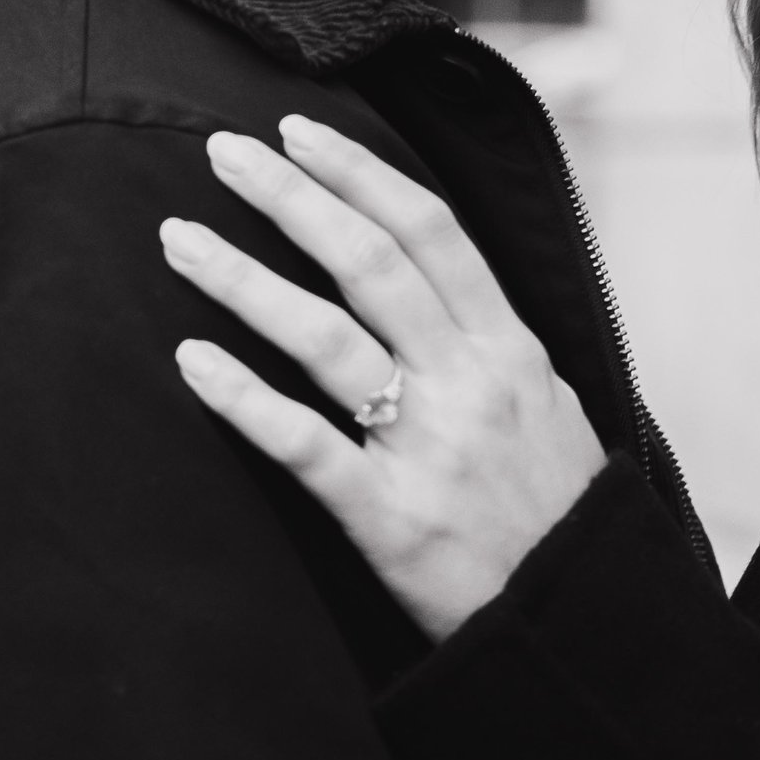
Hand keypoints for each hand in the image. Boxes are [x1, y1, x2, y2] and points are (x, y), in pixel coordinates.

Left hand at [161, 119, 607, 638]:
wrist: (580, 629)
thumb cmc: (558, 521)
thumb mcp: (552, 409)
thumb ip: (493, 348)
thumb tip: (437, 289)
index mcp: (511, 349)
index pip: (430, 232)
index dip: (359, 172)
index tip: (298, 131)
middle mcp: (471, 381)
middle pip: (368, 262)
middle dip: (288, 196)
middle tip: (217, 150)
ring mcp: (430, 446)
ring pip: (325, 336)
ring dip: (242, 278)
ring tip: (179, 239)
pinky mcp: (392, 518)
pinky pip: (306, 444)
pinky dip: (244, 397)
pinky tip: (191, 361)